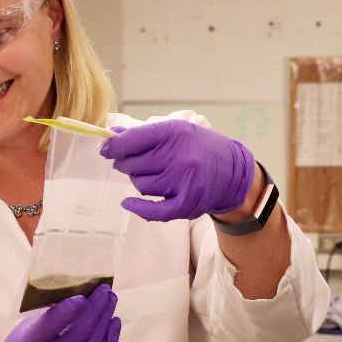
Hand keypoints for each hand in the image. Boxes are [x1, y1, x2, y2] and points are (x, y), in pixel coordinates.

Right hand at [0, 284, 120, 341]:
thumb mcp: (29, 326)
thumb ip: (52, 314)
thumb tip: (82, 293)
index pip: (51, 324)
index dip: (68, 310)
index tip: (83, 296)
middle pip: (80, 332)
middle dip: (96, 308)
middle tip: (105, 290)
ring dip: (106, 320)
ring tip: (111, 301)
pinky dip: (110, 339)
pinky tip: (114, 323)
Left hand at [99, 119, 254, 221]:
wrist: (234, 172)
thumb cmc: (198, 148)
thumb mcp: (176, 131)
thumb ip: (143, 133)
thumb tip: (112, 135)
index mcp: (175, 132)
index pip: (130, 140)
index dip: (113, 146)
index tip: (106, 149)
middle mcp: (179, 156)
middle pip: (132, 164)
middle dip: (126, 163)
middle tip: (134, 162)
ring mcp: (183, 181)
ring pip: (140, 185)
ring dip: (140, 181)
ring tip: (154, 175)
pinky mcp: (187, 203)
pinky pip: (153, 210)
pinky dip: (137, 208)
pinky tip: (127, 203)